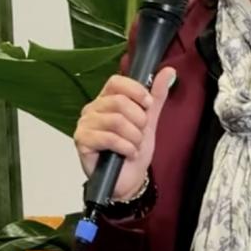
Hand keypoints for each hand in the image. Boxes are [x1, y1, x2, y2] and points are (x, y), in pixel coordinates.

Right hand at [74, 68, 175, 200]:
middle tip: (140, 134)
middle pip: (119, 102)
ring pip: (116, 121)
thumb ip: (156, 96)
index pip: (116, 82)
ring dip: (133, 137)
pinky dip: (125, 147)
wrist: (129, 179)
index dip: (136, 91)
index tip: (148, 105)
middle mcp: (93, 109)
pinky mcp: (82, 141)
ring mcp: (85, 124)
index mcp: (107, 99)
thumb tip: (169, 71)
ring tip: (134, 146)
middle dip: (138, 121)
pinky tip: (127, 154)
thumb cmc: (134, 150)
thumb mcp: (149, 121)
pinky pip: (109, 138)